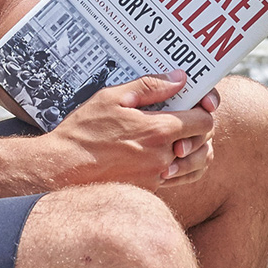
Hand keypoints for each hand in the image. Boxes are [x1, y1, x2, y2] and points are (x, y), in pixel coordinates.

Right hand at [48, 71, 218, 188]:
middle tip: (186, 116)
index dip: (204, 108)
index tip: (195, 102)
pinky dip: (184, 167)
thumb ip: (150, 86)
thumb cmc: (84, 131)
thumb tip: (180, 78)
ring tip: (183, 137)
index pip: (204, 120)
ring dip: (196, 149)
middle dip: (201, 127)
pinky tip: (172, 156)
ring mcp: (158, 176)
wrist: (63, 168)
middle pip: (204, 141)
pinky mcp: (150, 189)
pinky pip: (181, 179)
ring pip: (197, 164)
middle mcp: (163, 155)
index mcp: (159, 130)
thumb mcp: (112, 98)